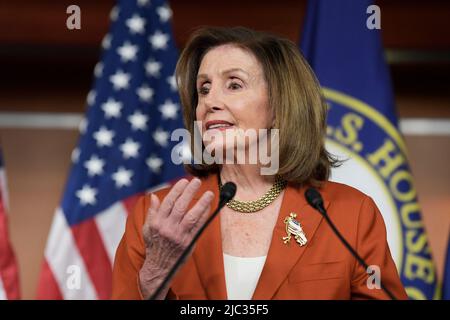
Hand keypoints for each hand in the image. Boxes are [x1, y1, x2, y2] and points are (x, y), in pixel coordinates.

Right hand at [139, 178, 213, 298]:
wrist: (159, 267)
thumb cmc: (154, 246)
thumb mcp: (148, 228)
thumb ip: (152, 212)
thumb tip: (153, 196)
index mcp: (157, 222)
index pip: (168, 202)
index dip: (177, 190)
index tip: (184, 181)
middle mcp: (168, 228)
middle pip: (180, 206)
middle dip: (189, 192)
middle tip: (197, 181)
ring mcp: (179, 235)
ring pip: (192, 216)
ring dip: (202, 203)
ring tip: (209, 193)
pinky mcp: (188, 242)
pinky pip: (198, 227)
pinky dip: (204, 216)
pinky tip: (209, 207)